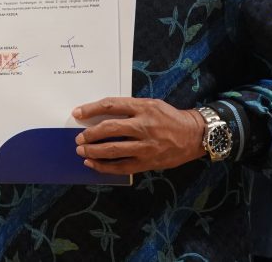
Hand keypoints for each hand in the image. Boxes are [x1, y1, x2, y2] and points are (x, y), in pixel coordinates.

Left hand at [72, 97, 205, 174]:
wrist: (194, 135)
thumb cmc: (169, 117)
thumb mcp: (150, 104)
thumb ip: (129, 108)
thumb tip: (101, 115)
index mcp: (143, 107)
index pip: (111, 105)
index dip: (91, 109)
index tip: (77, 113)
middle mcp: (143, 125)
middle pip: (109, 128)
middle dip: (90, 134)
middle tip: (79, 138)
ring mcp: (145, 146)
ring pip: (113, 150)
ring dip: (93, 151)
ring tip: (81, 151)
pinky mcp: (147, 162)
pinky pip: (122, 166)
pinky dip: (105, 167)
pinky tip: (93, 164)